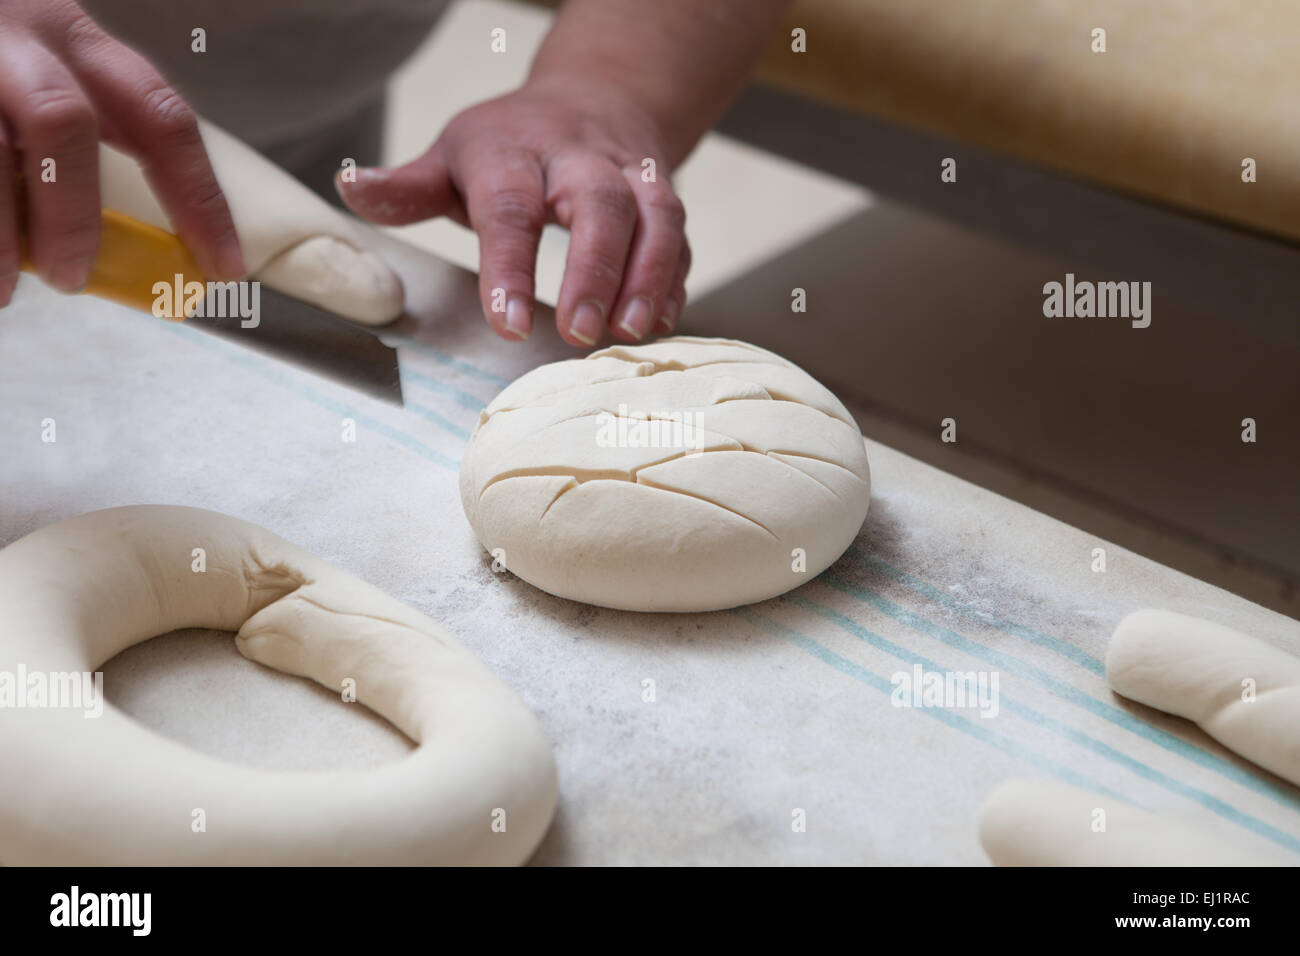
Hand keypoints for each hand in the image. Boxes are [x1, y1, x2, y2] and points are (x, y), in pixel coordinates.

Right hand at [0, 0, 243, 306]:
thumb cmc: (2, 60)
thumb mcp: (49, 72)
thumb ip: (81, 142)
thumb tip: (109, 247)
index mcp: (83, 44)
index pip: (165, 120)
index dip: (201, 200)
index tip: (223, 268)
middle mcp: (26, 39)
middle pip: (63, 124)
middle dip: (72, 217)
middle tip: (73, 280)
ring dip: (2, 233)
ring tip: (5, 288)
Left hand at [337, 76, 689, 346]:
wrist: (594, 98)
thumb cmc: (511, 145)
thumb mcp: (453, 155)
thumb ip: (407, 186)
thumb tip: (351, 189)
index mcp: (514, 153)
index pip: (510, 207)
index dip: (509, 265)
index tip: (503, 321)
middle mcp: (580, 159)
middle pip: (599, 204)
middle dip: (594, 269)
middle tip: (578, 332)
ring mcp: (630, 177)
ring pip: (656, 215)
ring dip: (649, 275)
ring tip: (632, 332)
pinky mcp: (665, 201)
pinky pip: (680, 237)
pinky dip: (675, 280)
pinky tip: (662, 323)